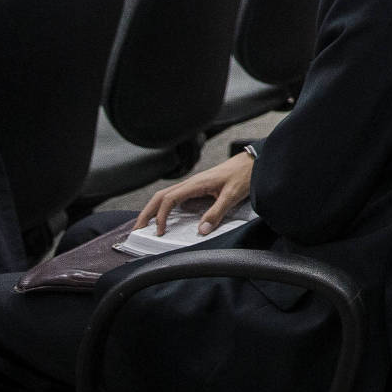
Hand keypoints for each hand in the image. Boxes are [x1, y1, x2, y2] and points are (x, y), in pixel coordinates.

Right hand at [135, 151, 254, 235]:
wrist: (253, 161)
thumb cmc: (244, 174)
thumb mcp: (232, 195)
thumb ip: (217, 212)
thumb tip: (202, 229)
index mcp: (196, 183)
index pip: (169, 199)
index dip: (161, 216)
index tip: (160, 231)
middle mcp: (191, 183)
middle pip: (160, 196)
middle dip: (147, 213)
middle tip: (138, 229)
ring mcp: (193, 185)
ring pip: (166, 196)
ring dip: (154, 209)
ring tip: (146, 224)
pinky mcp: (198, 187)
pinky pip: (176, 197)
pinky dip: (165, 207)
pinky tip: (165, 216)